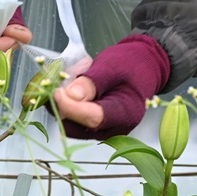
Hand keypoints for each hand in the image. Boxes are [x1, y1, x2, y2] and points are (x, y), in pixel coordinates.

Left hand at [53, 35, 169, 139]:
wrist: (140, 69)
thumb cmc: (129, 65)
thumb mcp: (111, 67)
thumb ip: (91, 82)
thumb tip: (71, 96)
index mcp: (125, 113)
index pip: (92, 118)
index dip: (70, 106)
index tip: (56, 91)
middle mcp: (114, 129)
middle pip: (77, 125)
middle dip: (64, 102)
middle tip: (66, 77)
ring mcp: (102, 130)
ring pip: (70, 123)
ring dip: (64, 102)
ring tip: (75, 78)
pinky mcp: (92, 127)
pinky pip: (72, 120)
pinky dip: (68, 104)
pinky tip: (76, 87)